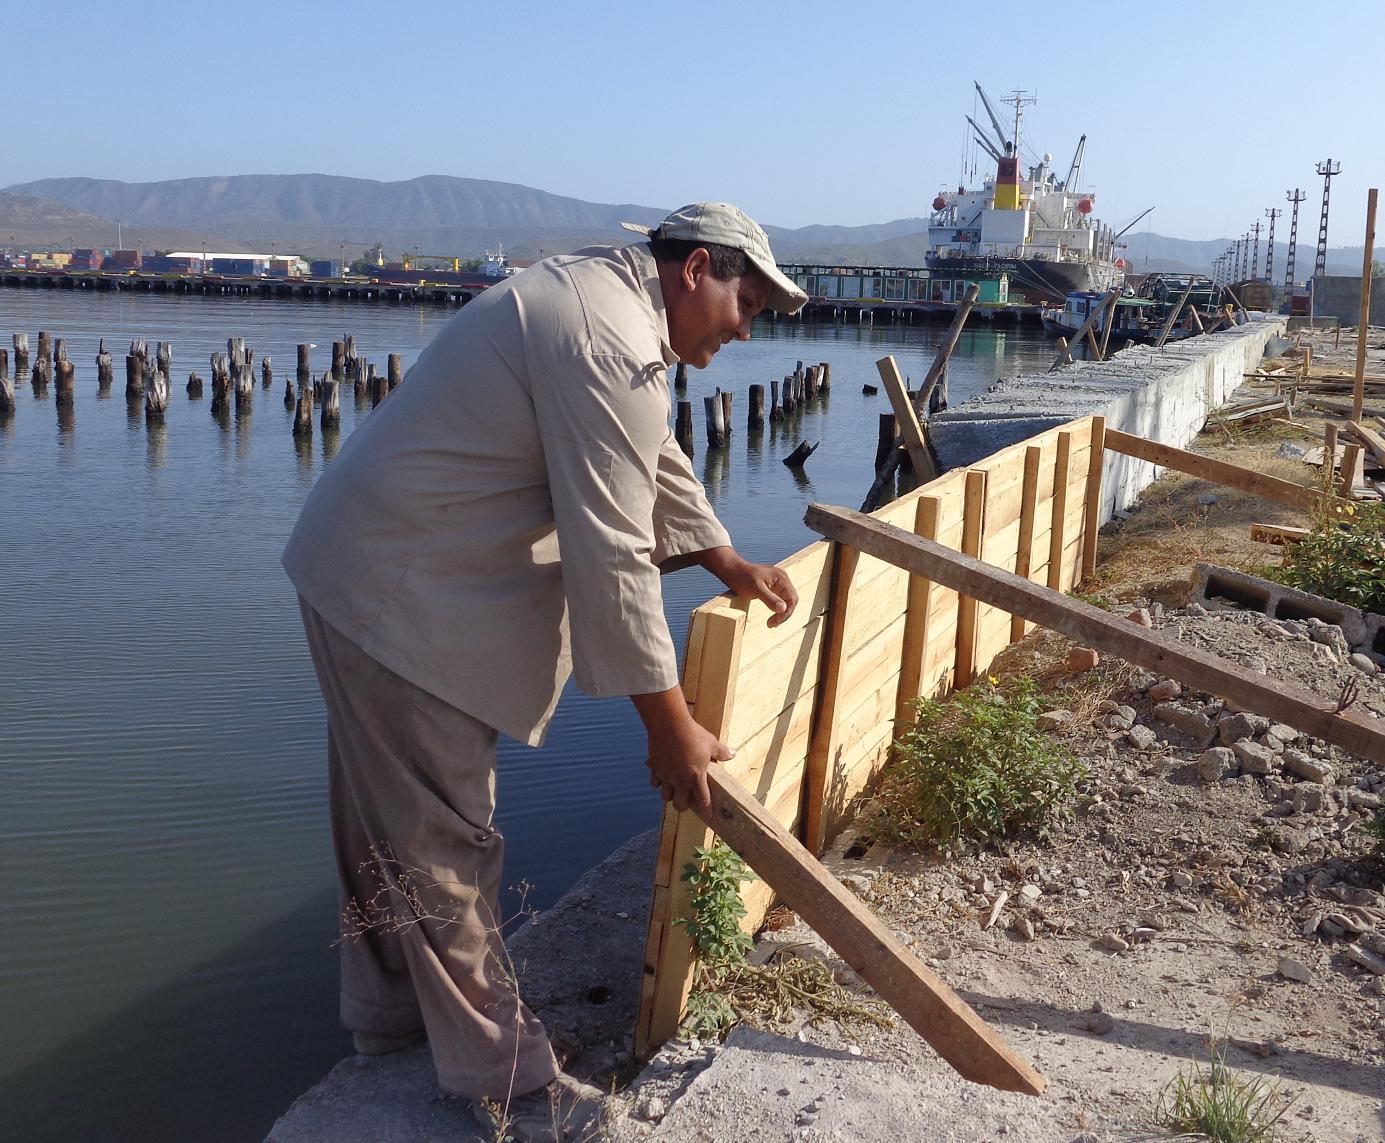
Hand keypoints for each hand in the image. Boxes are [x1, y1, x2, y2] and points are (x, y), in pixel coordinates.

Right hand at [632, 688, 733, 812]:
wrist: (669, 724)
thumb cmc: (692, 734)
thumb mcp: (711, 743)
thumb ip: (721, 752)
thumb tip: (733, 754)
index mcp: (696, 777)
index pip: (703, 801)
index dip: (706, 811)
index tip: (708, 817)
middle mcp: (680, 780)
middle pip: (680, 805)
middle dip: (684, 806)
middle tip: (687, 800)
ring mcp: (666, 776)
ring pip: (665, 796)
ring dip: (670, 795)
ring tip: (674, 789)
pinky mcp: (655, 768)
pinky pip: (654, 782)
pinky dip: (658, 782)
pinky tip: (662, 776)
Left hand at [701, 548, 797, 627]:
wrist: (731, 570)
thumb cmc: (742, 577)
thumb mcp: (756, 589)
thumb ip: (770, 599)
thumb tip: (783, 608)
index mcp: (781, 578)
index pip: (792, 599)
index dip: (785, 613)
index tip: (774, 622)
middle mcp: (782, 580)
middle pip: (791, 601)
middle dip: (784, 614)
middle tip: (772, 625)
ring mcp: (777, 583)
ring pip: (786, 601)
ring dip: (781, 613)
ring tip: (772, 623)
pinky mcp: (772, 587)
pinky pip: (779, 599)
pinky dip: (776, 609)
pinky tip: (771, 616)